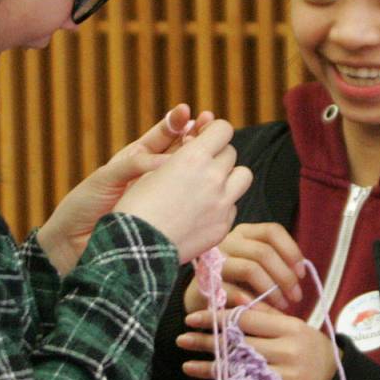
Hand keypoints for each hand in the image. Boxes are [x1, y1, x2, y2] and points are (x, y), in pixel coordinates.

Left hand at [38, 105, 212, 273]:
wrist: (74, 240)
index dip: (178, 123)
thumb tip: (169, 162)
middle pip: (182, 150)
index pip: (165, 135)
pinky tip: (212, 183)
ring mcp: (163, 195)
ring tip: (215, 147)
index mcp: (137, 158)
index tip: (190, 112)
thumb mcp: (108, 177)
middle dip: (197, 135)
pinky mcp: (168, 215)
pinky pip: (188, 201)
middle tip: (209, 122)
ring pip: (189, 174)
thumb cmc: (85, 205)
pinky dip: (200, 192)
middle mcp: (153, 174)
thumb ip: (136, 166)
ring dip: (203, 161)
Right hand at [114, 119, 252, 263]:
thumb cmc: (136, 207)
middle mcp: (213, 178)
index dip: (214, 131)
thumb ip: (180, 154)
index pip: (222, 129)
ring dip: (229, 176)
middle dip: (217, 155)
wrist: (136, 250)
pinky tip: (202, 212)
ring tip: (211, 186)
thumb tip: (196, 144)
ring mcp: (222, 204)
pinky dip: (222, 204)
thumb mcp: (152, 169)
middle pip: (231, 153)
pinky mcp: (223, 226)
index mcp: (194, 158)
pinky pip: (233, 206)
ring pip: (243, 176)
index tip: (206, 137)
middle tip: (201, 165)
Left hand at [177, 305, 337, 379]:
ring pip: (240, 371)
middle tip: (181, 339)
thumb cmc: (309, 349)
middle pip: (238, 346)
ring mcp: (288, 379)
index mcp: (291, 328)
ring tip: (187, 366)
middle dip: (206, 342)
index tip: (192, 317)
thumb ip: (264, 314)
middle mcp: (289, 352)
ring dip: (210, 369)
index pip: (246, 320)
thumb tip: (231, 298)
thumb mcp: (293, 327)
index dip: (216, 318)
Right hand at [183, 223, 305, 313]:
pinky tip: (261, 311)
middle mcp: (228, 241)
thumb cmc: (239, 283)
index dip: (291, 251)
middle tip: (296, 297)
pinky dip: (251, 302)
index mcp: (244, 233)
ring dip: (271, 290)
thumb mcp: (259, 268)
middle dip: (285, 277)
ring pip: (250, 268)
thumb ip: (278, 265)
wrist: (205, 300)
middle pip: (263, 251)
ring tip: (282, 306)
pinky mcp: (206, 282)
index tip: (301, 274)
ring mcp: (215, 260)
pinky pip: (233, 290)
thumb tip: (300, 274)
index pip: (272, 231)